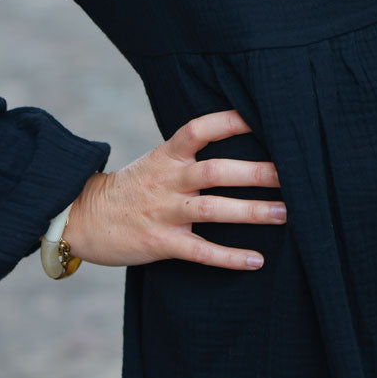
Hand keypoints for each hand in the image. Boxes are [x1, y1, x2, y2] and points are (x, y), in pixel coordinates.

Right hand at [65, 109, 284, 270]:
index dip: (228, 121)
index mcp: (167, 156)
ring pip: (214, 211)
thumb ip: (190, 154)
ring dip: (251, 212)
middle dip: (255, 172)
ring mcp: (165, 213)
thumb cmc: (133, 187)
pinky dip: (230, 258)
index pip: (198, 130)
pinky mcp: (162, 243)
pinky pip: (202, 252)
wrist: (85, 218)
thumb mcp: (157, 161)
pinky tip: (256, 260)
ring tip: (284, 213)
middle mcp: (168, 181)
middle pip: (216, 171)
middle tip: (292, 172)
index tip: (260, 116)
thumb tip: (239, 139)